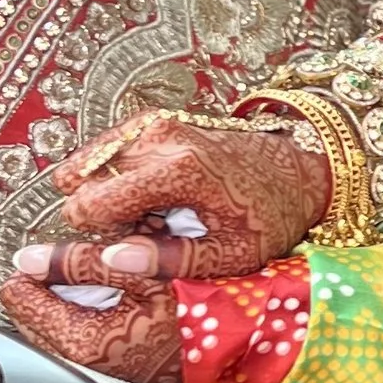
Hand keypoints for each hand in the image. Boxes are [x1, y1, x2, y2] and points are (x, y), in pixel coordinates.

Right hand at [0, 109, 327, 382]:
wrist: (296, 171)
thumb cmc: (269, 217)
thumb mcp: (232, 252)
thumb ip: (172, 260)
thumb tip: (113, 260)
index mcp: (178, 171)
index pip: (91, 203)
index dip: (98, 234)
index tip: (133, 246)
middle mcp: (158, 138)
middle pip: (87, 186)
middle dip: (105, 215)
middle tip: (154, 231)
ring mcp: (153, 124)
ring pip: (94, 169)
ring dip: (111, 196)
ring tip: (156, 215)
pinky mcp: (151, 122)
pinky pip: (106, 153)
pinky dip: (116, 178)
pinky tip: (147, 198)